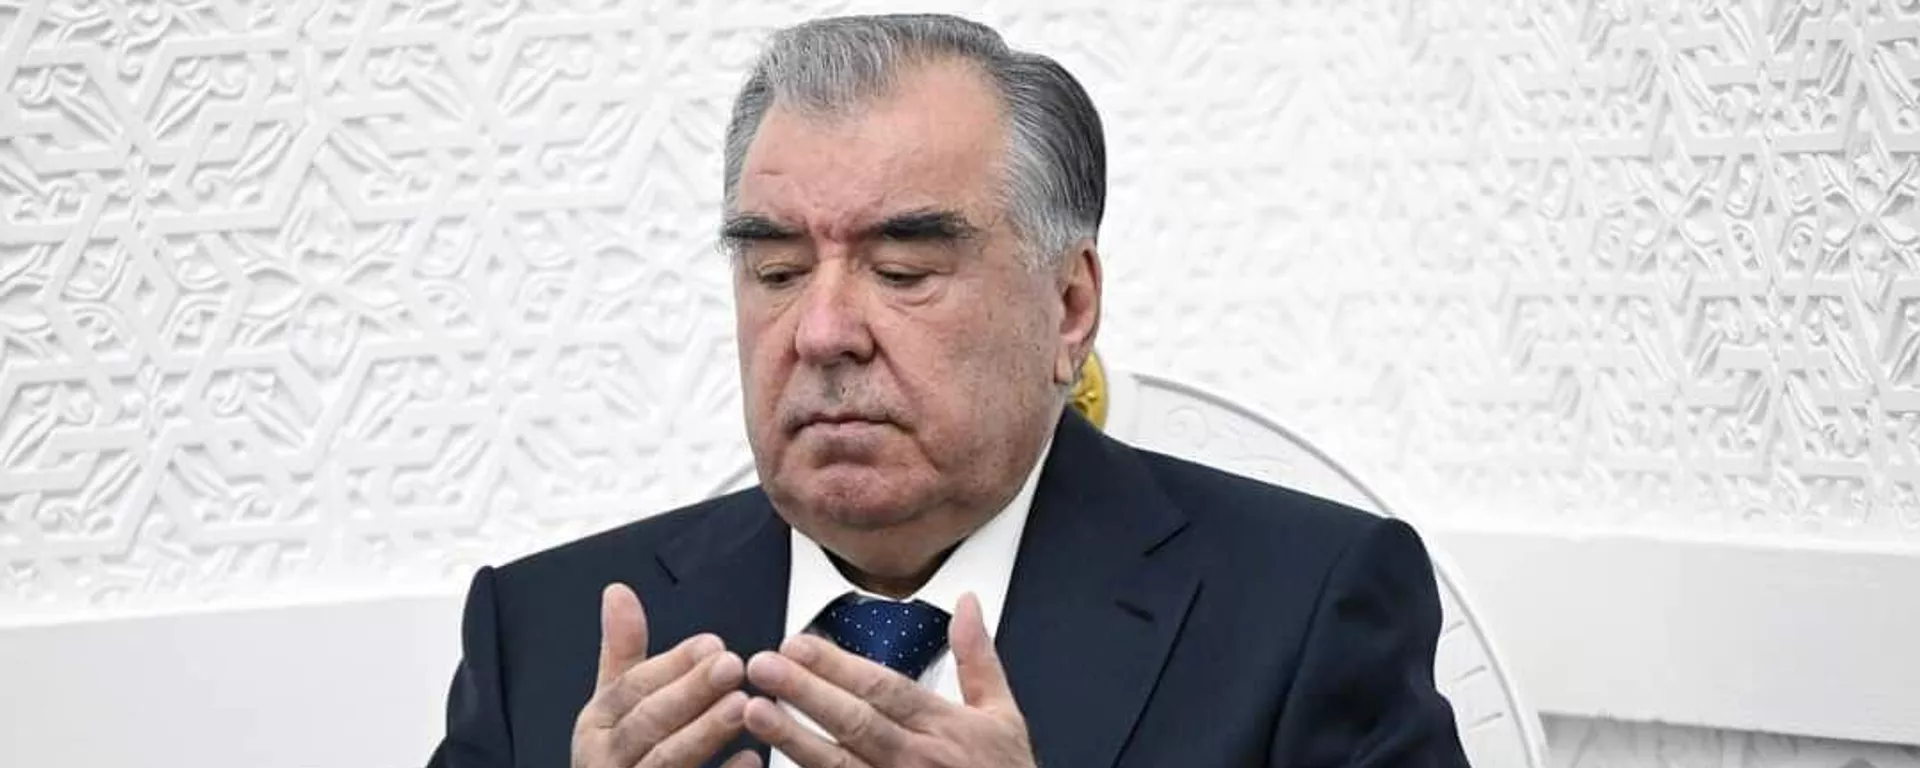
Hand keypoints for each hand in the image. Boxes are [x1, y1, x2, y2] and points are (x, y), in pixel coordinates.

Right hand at [572, 583, 760, 767]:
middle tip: (733, 665)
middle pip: (647, 724)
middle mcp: (606, 761)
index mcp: (596, 727)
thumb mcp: (613, 705)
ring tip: (743, 705)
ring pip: (667, 762)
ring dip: (705, 733)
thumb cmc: (622, 759)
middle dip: (690, 693)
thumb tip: (617, 591)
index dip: (671, 666)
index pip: (630, 691)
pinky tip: (752, 759)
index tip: (712, 643)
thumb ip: (622, 652)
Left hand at [741, 593, 1036, 767]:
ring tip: (754, 711)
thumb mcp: (1003, 716)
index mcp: (945, 727)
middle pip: (855, 722)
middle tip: (764, 664)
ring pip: (839, 764)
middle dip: (806, 691)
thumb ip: (978, 658)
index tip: (798, 643)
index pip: (884, 689)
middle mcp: (918, 760)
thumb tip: (967, 602)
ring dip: (794, 738)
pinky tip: (775, 763)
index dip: (839, 666)